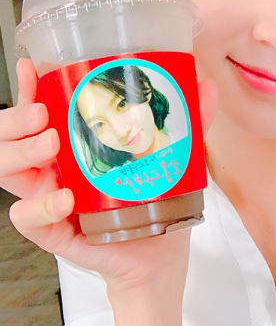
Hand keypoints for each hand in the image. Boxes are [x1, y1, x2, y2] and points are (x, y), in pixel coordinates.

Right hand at [1, 58, 218, 291]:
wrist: (161, 257)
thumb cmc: (158, 206)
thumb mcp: (173, 160)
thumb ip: (188, 125)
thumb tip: (206, 87)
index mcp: (74, 147)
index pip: (38, 115)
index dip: (27, 90)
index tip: (32, 68)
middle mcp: (55, 171)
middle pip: (8, 140)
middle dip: (15, 121)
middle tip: (44, 115)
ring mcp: (50, 202)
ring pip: (8, 174)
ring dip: (21, 154)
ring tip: (51, 145)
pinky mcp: (56, 234)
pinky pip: (28, 220)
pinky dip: (40, 208)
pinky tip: (64, 199)